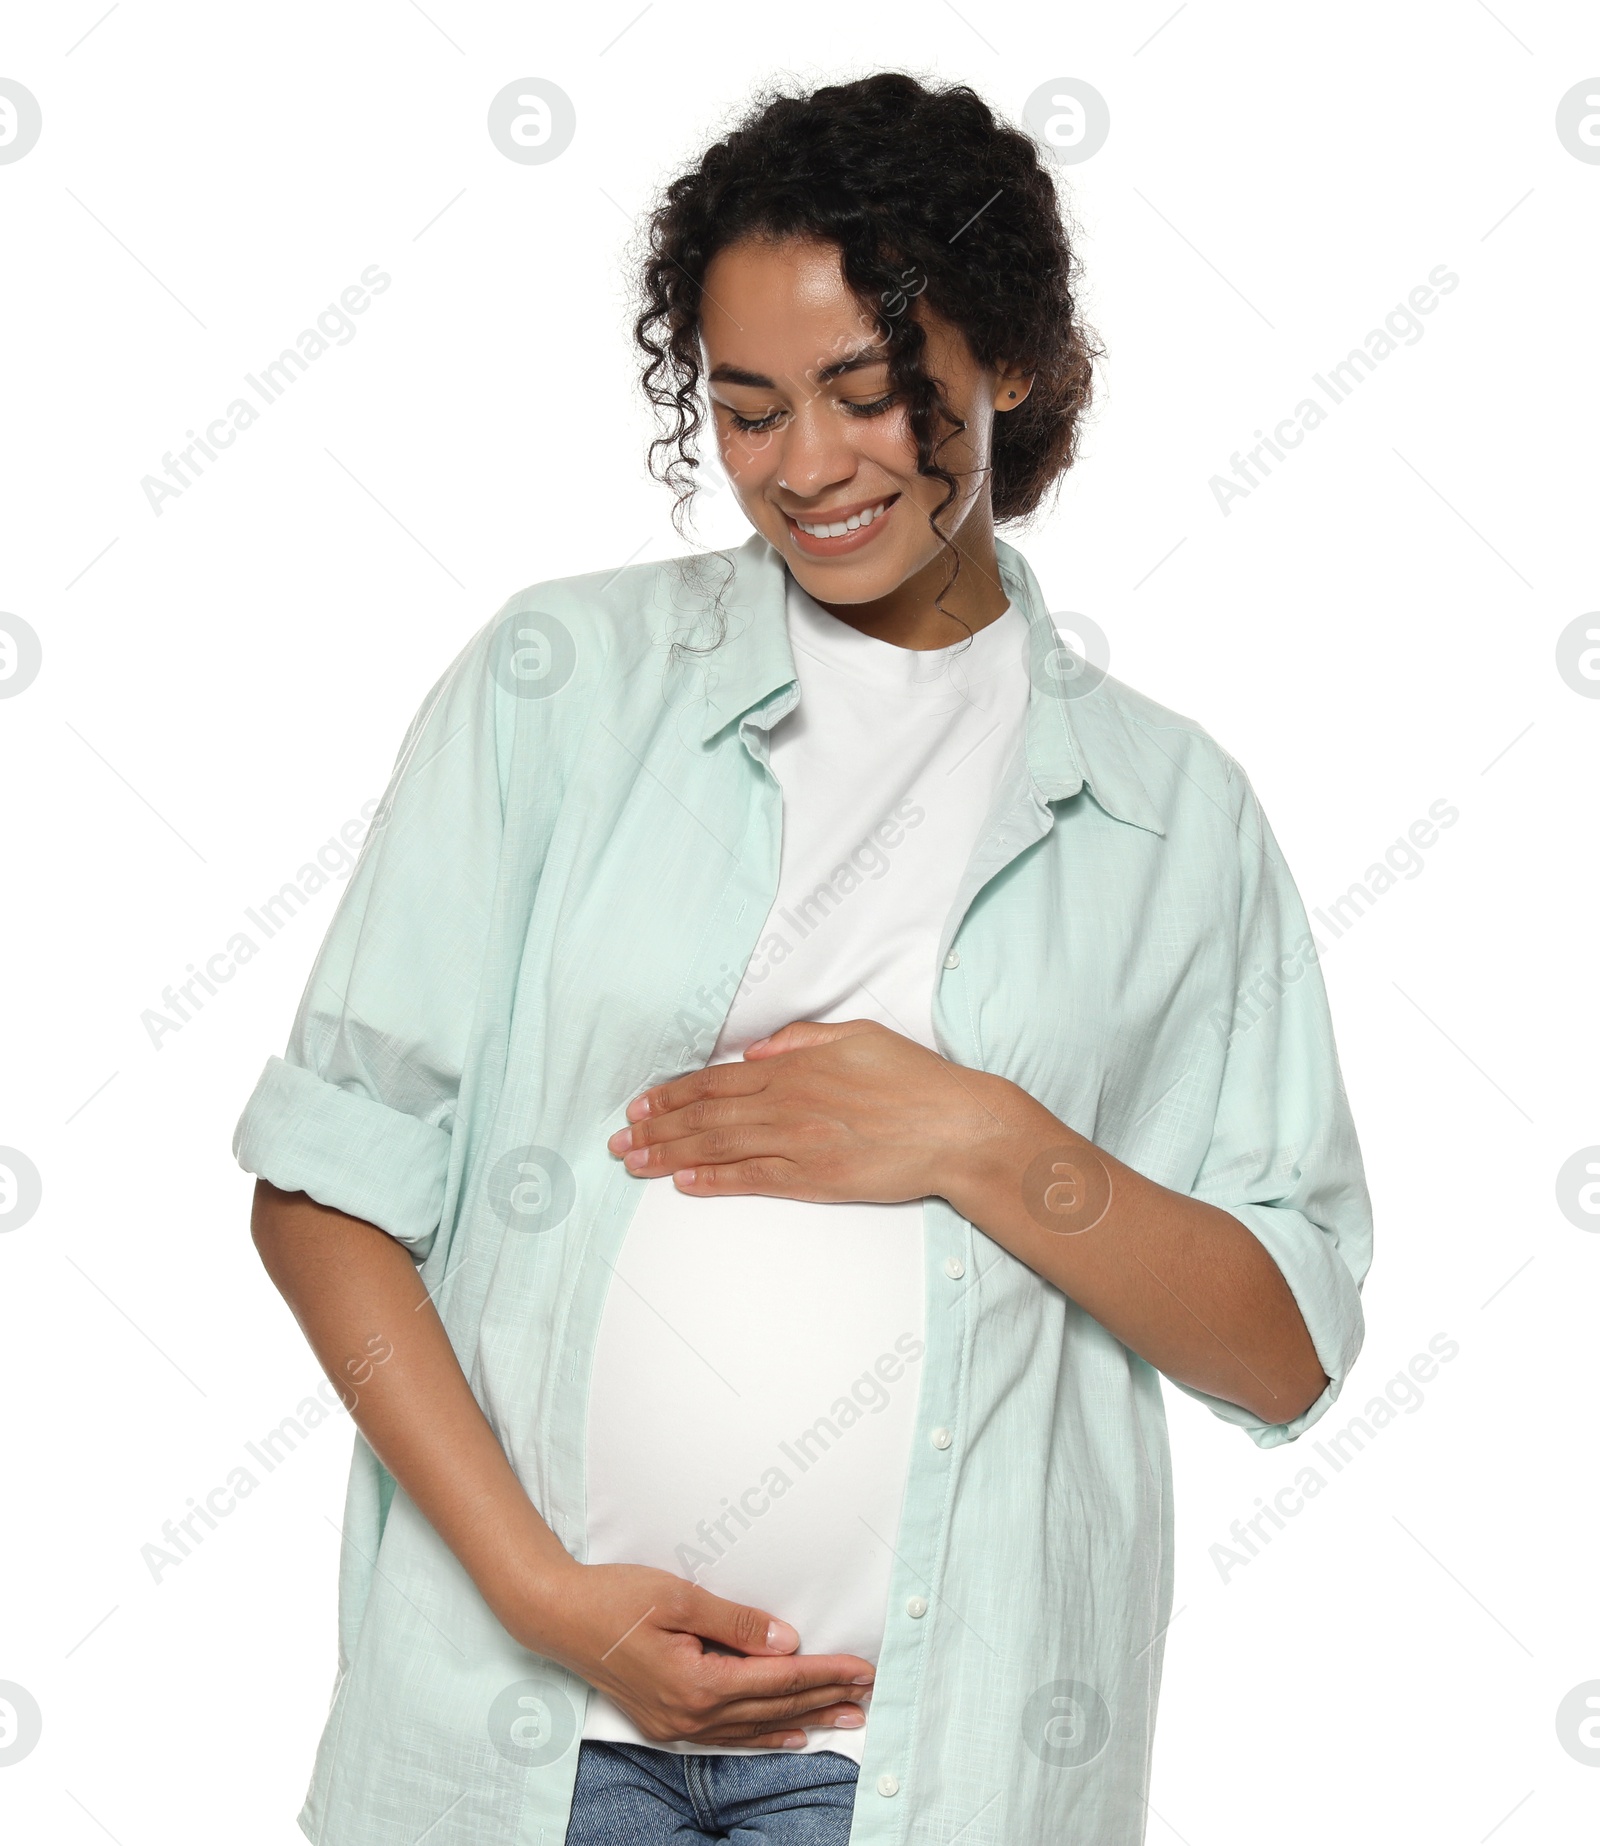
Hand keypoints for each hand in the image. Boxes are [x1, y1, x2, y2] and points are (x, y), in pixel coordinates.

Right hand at [512, 1560, 875, 1748]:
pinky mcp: (666, 1722)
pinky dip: (763, 1734)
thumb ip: (736, 1622)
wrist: (557, 1617)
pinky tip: (788, 1735)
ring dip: (802, 1720)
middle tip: (868, 1696)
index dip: (824, 1673)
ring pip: (754, 1727)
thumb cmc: (615, 1598)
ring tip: (843, 1718)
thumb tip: (787, 1643)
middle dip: (824, 1700)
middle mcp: (690, 1714)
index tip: (862, 1669)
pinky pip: (728, 1734)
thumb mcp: (679, 1596)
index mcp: (697, 1683)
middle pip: (773, 1709)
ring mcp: (676, 1724)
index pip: (778, 1681)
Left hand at [606, 1018, 1016, 1203]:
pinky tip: (685, 1184)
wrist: (955, 1126)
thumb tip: (758, 1051)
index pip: (716, 1081)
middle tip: (619, 1141)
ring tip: (635, 1163)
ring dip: (670, 1155)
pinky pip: (752, 1179)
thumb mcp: (858, 1036)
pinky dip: (713, 1180)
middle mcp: (787, 1103)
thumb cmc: (914, 1080)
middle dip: (656, 1127)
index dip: (672, 1093)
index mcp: (795, 1067)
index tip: (640, 1105)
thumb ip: (803, 1040)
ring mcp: (798, 1142)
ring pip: (718, 1146)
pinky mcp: (814, 1178)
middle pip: (705, 1115)